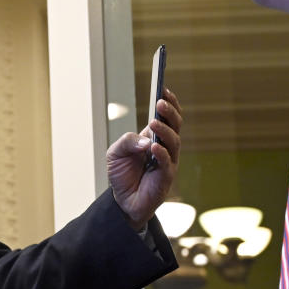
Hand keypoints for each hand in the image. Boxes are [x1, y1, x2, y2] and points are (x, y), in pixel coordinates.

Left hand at [107, 87, 181, 229]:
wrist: (123, 200)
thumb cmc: (121, 173)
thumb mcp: (115, 153)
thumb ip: (126, 142)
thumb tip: (145, 139)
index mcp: (153, 137)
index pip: (166, 117)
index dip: (168, 103)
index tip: (163, 89)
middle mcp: (164, 147)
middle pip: (174, 126)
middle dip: (169, 112)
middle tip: (161, 102)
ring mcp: (168, 161)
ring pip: (173, 142)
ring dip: (164, 131)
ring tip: (153, 122)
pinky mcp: (166, 177)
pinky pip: (167, 163)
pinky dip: (161, 153)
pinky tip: (154, 146)